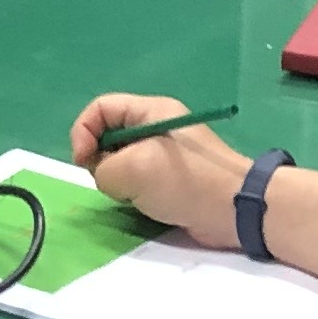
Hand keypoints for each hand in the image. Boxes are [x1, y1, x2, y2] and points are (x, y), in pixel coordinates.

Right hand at [69, 93, 255, 244]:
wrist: (234, 210)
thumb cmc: (184, 182)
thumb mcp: (131, 170)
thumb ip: (102, 169)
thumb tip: (107, 176)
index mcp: (150, 112)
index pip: (100, 109)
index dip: (83, 132)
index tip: (83, 162)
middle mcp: (156, 127)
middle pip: (109, 135)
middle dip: (101, 159)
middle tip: (112, 181)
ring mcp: (165, 154)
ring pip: (121, 161)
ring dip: (119, 179)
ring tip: (134, 194)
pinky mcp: (171, 178)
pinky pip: (139, 179)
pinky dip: (134, 191)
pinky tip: (147, 203)